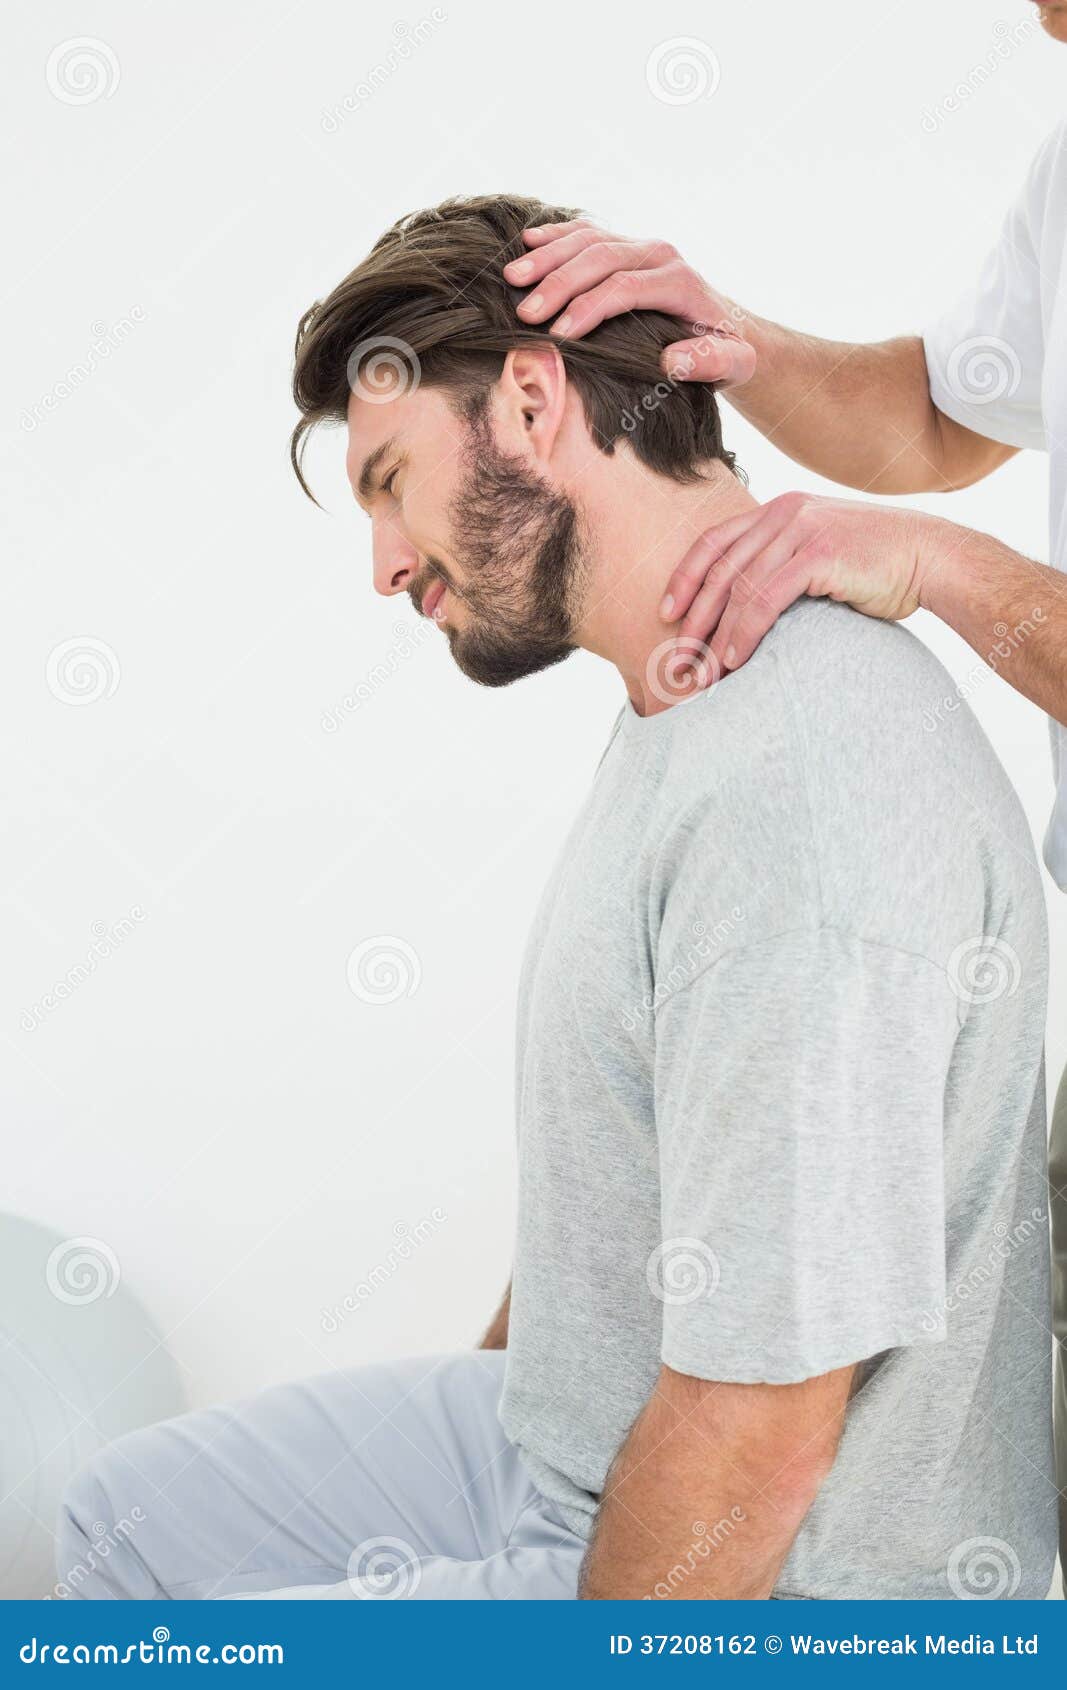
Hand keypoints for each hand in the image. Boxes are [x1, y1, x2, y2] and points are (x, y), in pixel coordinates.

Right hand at [502, 221, 755, 386]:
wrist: (730, 327)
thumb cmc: (727, 352)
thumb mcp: (734, 364)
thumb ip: (711, 361)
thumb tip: (671, 359)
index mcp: (681, 282)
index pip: (626, 288)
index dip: (590, 308)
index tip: (559, 335)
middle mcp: (660, 255)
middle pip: (602, 258)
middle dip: (559, 284)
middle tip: (525, 312)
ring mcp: (640, 246)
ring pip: (589, 239)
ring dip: (548, 256)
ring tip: (512, 277)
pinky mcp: (625, 246)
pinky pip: (587, 232)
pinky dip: (556, 235)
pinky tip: (527, 242)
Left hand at [662, 494, 938, 680]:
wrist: (930, 556)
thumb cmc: (877, 566)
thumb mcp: (819, 553)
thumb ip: (782, 564)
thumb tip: (744, 604)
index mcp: (779, 510)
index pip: (714, 542)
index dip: (684, 579)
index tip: (666, 614)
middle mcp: (785, 513)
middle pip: (720, 569)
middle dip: (693, 619)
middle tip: (678, 659)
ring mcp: (802, 530)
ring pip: (740, 587)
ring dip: (716, 636)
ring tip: (705, 673)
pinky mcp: (820, 554)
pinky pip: (767, 598)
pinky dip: (745, 632)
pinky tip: (735, 660)